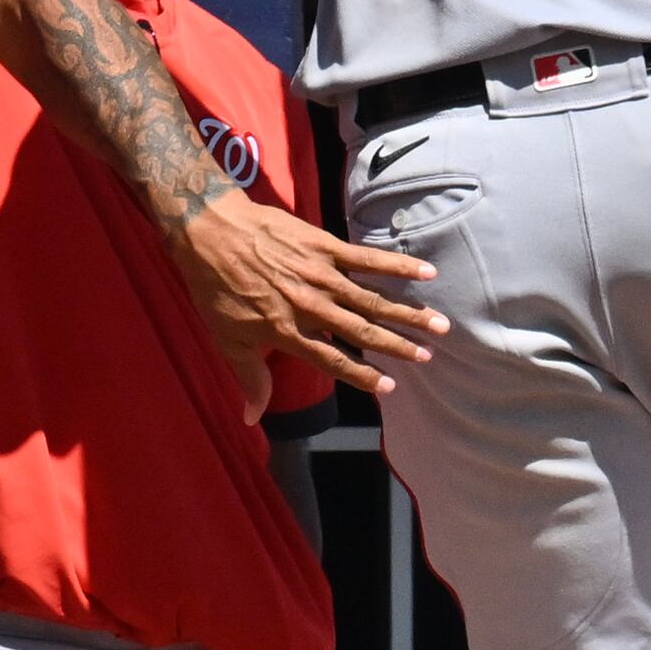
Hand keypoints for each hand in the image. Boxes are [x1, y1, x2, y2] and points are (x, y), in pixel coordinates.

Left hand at [169, 189, 442, 407]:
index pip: (333, 360)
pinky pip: (368, 259)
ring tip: (439, 325)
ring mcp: (320, 275)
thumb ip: (250, 379)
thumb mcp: (228, 340)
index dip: (362, 375)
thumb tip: (252, 418)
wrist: (211, 231)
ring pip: (372, 299)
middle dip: (398, 346)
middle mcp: (310, 306)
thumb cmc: (216, 288)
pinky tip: (426, 272)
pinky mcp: (325, 246)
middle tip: (428, 356)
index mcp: (287, 332)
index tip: (390, 387)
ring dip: (408, 313)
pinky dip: (398, 266)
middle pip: (362, 330)